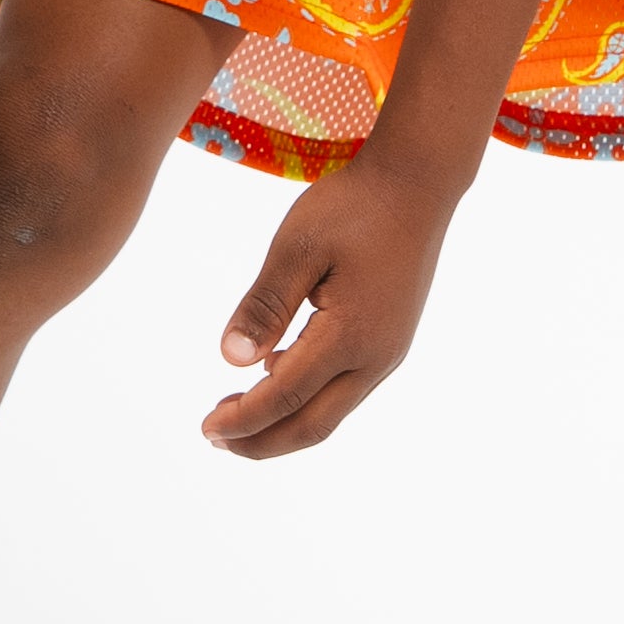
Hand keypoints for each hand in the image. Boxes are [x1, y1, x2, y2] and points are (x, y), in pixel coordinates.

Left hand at [203, 157, 459, 460]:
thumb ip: (264, 306)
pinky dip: (306, 397)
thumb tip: (230, 361)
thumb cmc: (354, 207)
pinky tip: (274, 374)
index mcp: (350, 335)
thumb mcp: (297, 248)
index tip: (206, 429)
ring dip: (283, 421)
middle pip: (314, 424)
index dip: (245, 420)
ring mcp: (388, 352)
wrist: (417, 183)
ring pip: (332, 411)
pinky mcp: (390, 340)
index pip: (286, 396)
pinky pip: (346, 388)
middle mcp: (376, 356)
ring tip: (235, 414)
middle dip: (262, 441)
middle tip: (214, 440)